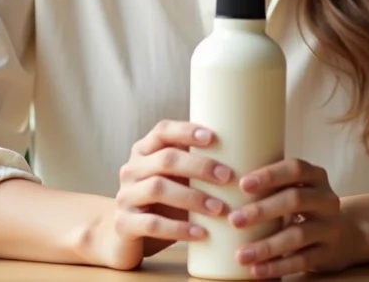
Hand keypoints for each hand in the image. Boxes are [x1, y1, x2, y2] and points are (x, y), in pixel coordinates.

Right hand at [97, 120, 233, 269]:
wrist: (122, 237)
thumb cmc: (160, 203)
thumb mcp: (174, 180)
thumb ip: (194, 165)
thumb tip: (245, 153)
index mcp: (144, 151)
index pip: (162, 131)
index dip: (186, 131)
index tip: (213, 137)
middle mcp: (131, 169)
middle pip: (165, 159)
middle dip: (199, 166)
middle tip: (228, 177)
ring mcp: (125, 196)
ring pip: (158, 189)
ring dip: (193, 198)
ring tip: (220, 208)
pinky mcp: (123, 224)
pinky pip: (152, 224)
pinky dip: (179, 228)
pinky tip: (200, 233)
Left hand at [230, 158, 356, 278]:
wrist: (343, 236)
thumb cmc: (304, 207)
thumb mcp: (295, 189)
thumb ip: (270, 186)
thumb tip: (221, 183)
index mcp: (316, 177)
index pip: (295, 169)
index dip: (270, 175)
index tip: (242, 184)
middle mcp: (327, 200)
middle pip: (295, 200)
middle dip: (262, 210)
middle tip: (234, 219)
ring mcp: (330, 228)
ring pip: (298, 235)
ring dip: (267, 246)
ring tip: (241, 255)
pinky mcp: (328, 253)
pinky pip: (302, 261)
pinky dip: (277, 266)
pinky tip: (257, 270)